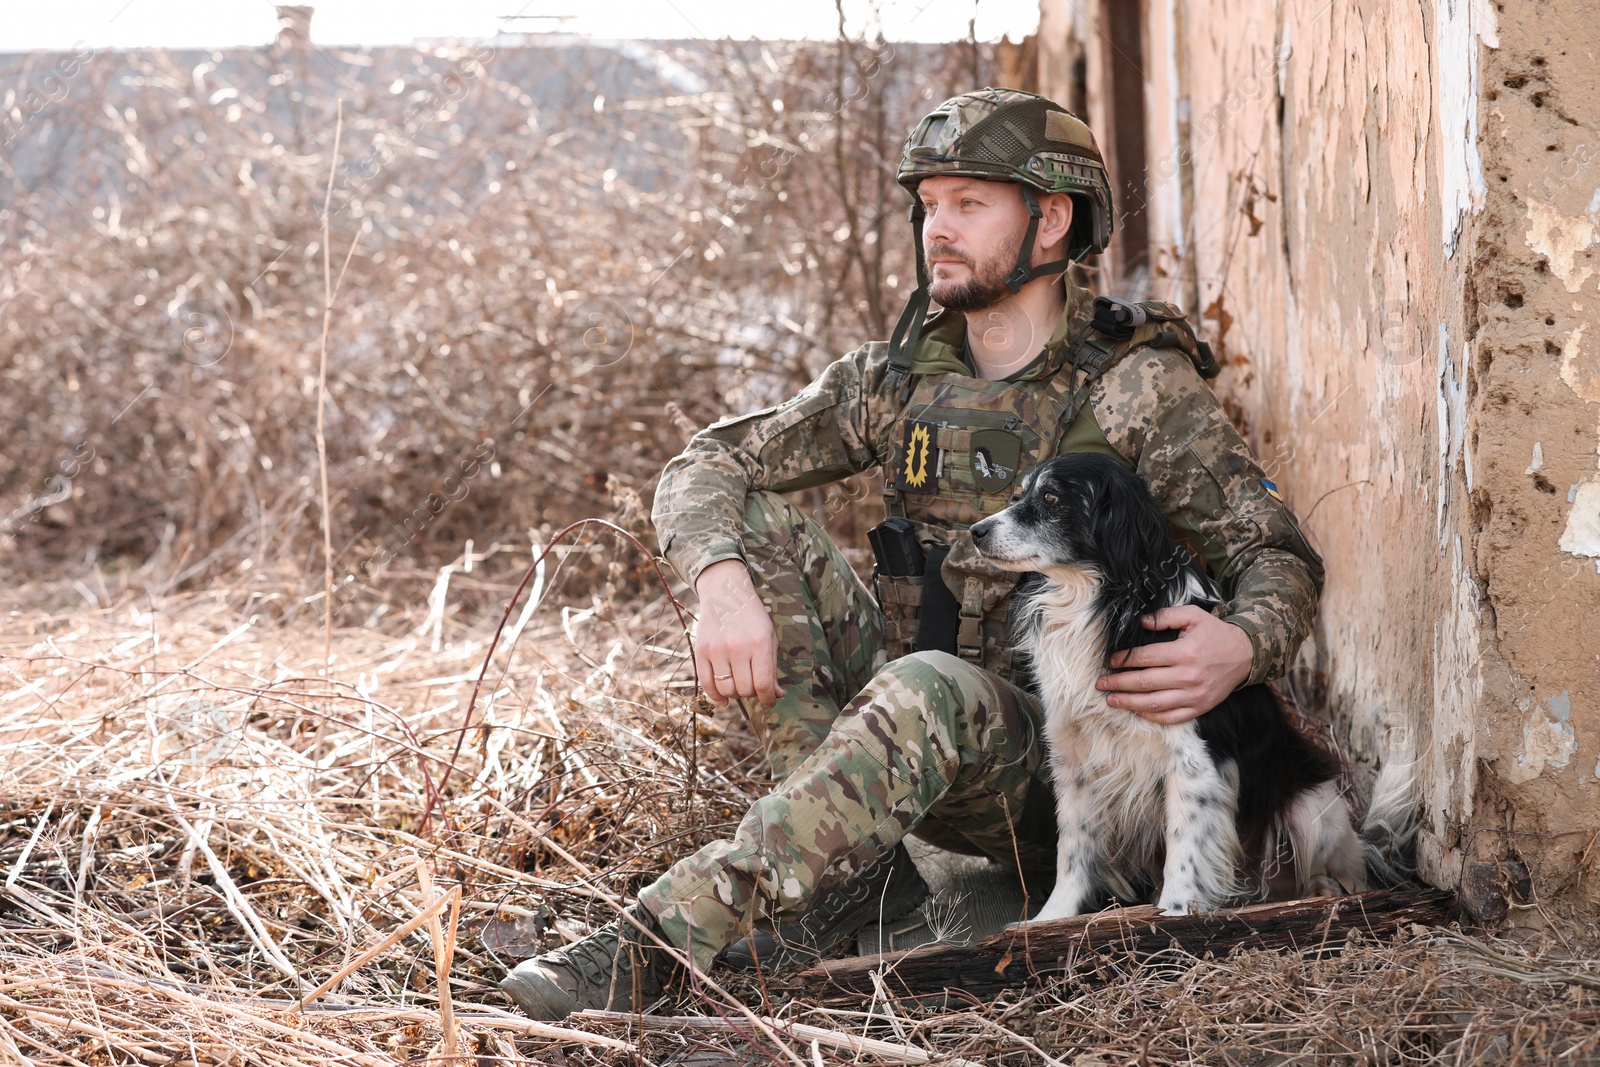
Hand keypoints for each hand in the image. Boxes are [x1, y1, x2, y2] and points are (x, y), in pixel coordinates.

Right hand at [693, 558, 783, 707]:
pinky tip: (723, 699)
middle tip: (753, 686)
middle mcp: (737, 647)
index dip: (768, 699)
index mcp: (759, 643)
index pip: (763, 684)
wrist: (725, 592)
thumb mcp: (769, 637)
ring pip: (726, 689)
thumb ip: (772, 667)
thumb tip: (776, 694)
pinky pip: (706, 683)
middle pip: (744, 689)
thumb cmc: (752, 617)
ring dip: (734, 694)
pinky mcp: (701, 650)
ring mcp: (716, 649)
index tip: (769, 701)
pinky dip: (715, 696)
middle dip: (751, 693)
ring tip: (739, 686)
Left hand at [1095, 606, 1252, 724]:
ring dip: (1129, 703)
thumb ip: (1166, 616)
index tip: (1109, 662)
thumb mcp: (1193, 616)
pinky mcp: (1200, 708)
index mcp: (1184, 653)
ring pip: (1154, 703)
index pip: (1145, 658)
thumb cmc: (1215, 633)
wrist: (1245, 655)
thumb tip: (1142, 622)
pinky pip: (1171, 717)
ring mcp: (1194, 695)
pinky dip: (1151, 717)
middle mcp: (1188, 676)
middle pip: (1145, 683)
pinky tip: (1136, 711)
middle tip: (1100, 684)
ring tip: (1111, 700)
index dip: (1123, 660)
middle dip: (1118, 683)